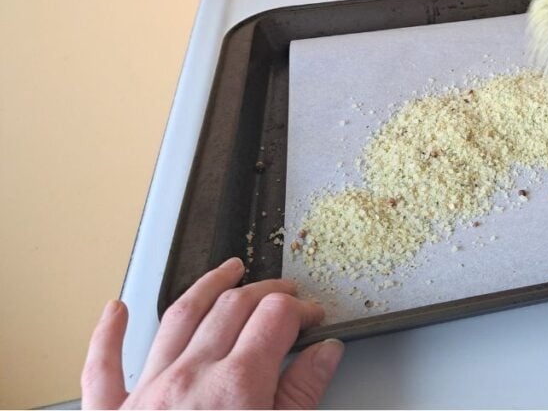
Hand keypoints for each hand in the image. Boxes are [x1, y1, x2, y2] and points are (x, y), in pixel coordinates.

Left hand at [81, 258, 342, 408]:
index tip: (313, 317)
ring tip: (226, 271)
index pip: (276, 317)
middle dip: (266, 293)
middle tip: (285, 294)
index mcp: (236, 386)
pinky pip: (103, 368)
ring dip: (205, 287)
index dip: (301, 309)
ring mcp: (146, 393)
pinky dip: (107, 336)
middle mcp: (190, 377)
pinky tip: (114, 312)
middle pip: (233, 308)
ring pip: (177, 318)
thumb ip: (303, 395)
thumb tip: (325, 355)